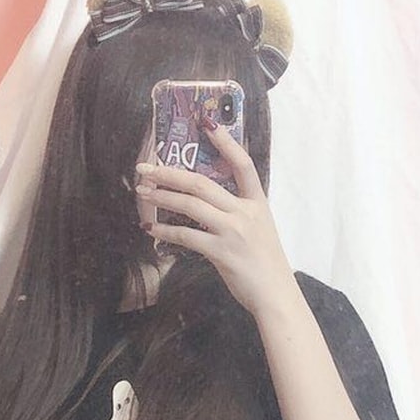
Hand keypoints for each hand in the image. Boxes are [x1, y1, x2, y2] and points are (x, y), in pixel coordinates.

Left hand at [135, 123, 295, 317]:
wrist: (276, 296)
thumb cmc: (266, 265)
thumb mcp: (259, 230)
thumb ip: (237, 214)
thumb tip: (204, 205)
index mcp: (258, 203)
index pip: (243, 164)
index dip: (225, 142)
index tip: (207, 123)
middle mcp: (245, 213)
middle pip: (202, 183)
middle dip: (169, 173)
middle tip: (146, 168)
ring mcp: (233, 232)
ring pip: (190, 206)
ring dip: (162, 197)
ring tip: (143, 193)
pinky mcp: (222, 253)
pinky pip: (187, 236)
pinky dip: (166, 232)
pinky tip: (151, 230)